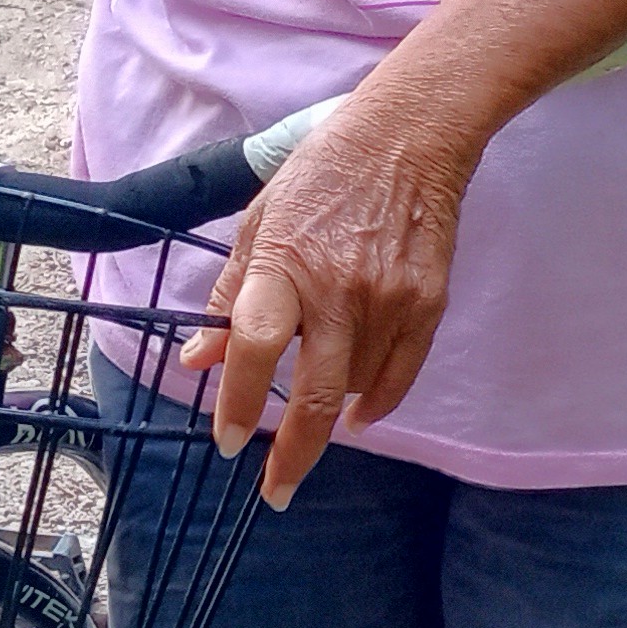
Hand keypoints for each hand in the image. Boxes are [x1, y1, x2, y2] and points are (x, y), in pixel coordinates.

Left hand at [180, 92, 468, 507]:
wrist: (410, 137)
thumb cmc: (323, 172)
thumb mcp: (259, 221)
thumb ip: (228, 296)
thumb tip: (197, 360)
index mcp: (286, 264)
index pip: (256, 350)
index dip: (238, 403)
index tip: (228, 441)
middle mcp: (339, 289)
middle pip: (317, 395)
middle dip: (292, 454)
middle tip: (276, 490)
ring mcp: (390, 300)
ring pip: (358, 391)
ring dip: (332, 414)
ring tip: (313, 418)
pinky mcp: (429, 304)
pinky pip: (401, 376)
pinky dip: (377, 402)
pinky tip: (359, 414)